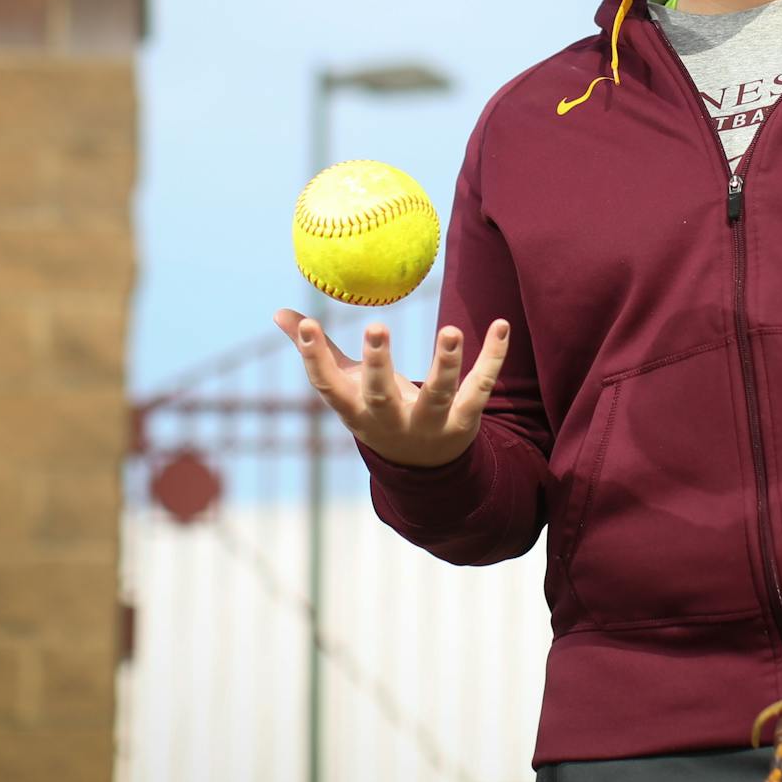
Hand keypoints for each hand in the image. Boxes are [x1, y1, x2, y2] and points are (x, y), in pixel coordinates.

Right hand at [272, 309, 510, 468]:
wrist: (422, 467)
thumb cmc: (377, 411)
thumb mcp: (347, 387)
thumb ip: (319, 351)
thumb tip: (279, 314)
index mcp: (356, 412)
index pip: (329, 388)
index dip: (314, 359)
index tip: (307, 324)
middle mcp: (391, 422)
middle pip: (381, 396)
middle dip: (378, 364)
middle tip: (376, 325)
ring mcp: (430, 424)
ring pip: (439, 395)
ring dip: (445, 363)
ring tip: (451, 329)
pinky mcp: (465, 421)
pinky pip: (481, 386)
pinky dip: (493, 357)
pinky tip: (502, 326)